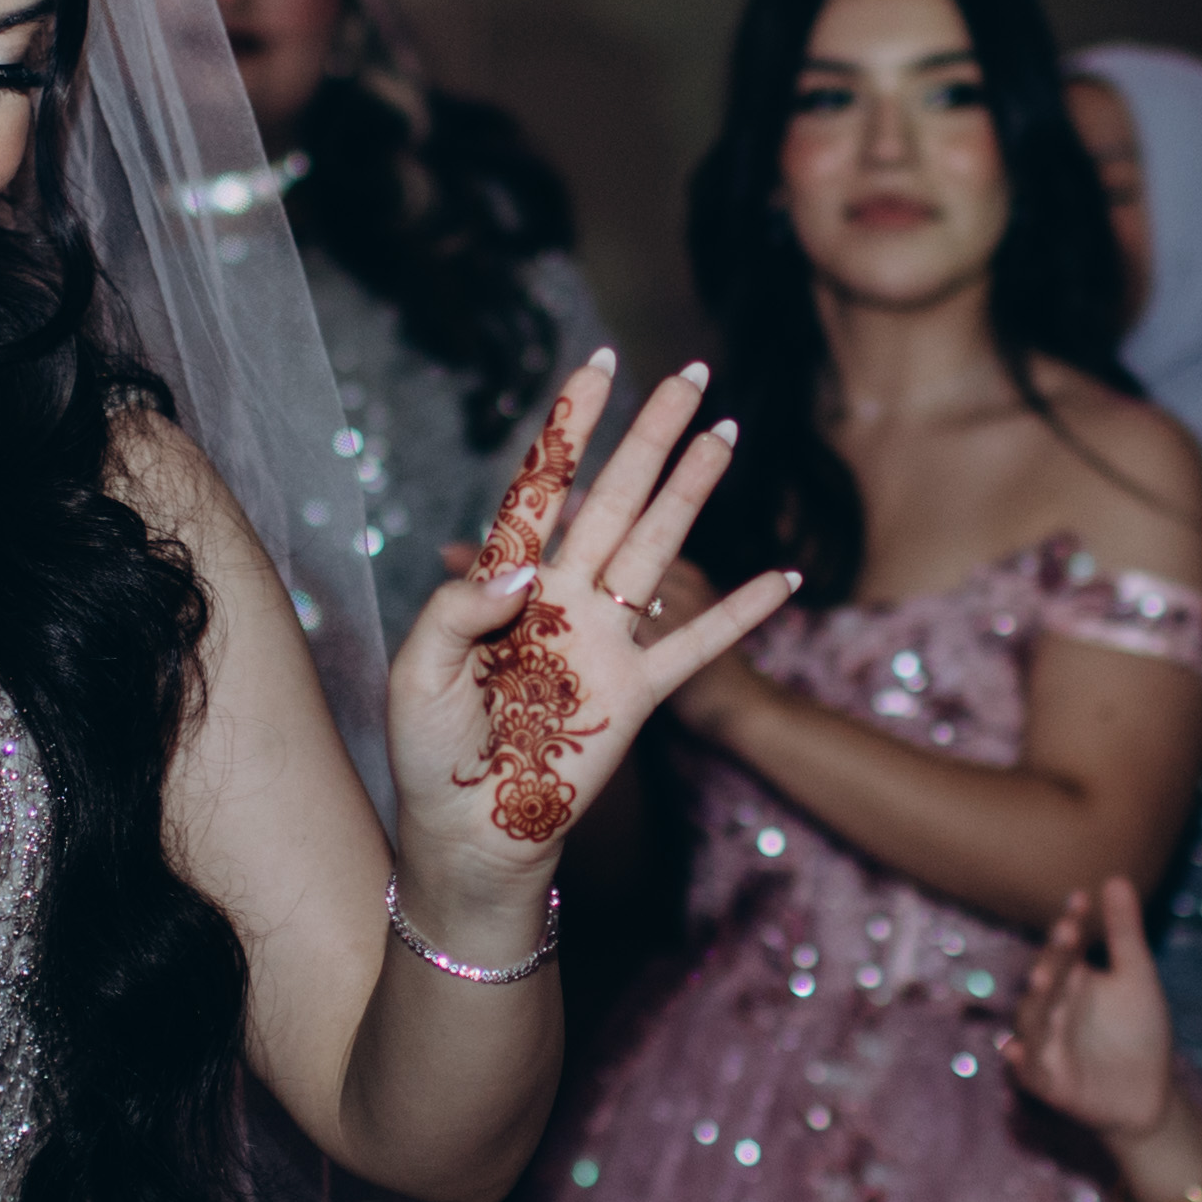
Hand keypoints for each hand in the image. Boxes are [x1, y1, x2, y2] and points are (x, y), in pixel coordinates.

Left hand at [386, 353, 798, 865]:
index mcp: (504, 583)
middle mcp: (561, 598)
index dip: (571, 427)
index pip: (541, 487)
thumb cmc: (430, 754)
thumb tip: (522, 565)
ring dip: (693, 493)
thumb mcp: (418, 674)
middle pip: (616, 498)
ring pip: (658, 548)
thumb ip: (458, 611)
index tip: (600, 367)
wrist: (467, 834)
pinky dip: (741, 614)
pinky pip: (695, 645)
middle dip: (651, 436)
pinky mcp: (634, 693)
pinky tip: (782, 582)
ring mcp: (603, 641)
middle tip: (690, 375)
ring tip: (725, 434)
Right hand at [1000, 874, 1187, 1154]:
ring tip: (1045, 978)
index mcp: (1070, 979)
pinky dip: (1021, 1060)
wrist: (1150, 1094)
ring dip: (1038, 1002)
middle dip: (1054, 959)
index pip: (1064, 949)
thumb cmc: (1139, 1030)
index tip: (1083, 900)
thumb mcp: (1136, 977)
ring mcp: (1048, 1045)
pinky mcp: (1049, 1082)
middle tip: (1067, 934)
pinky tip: (1016, 1048)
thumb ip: (1123, 932)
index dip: (1071, 926)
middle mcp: (1052, 1008)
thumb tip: (1115, 877)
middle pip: (1047, 981)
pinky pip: (1029, 1070)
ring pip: (1034, 1021)